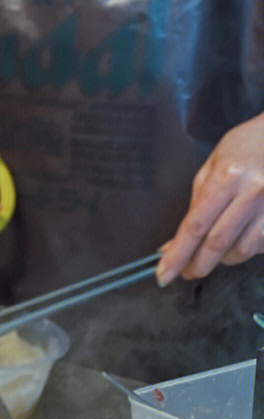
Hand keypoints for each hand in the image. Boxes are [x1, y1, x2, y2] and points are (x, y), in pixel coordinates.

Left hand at [156, 114, 263, 283]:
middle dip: (197, 264)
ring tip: (213, 251)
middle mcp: (252, 193)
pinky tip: (239, 238)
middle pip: (217, 242)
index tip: (165, 272)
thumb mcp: (214, 163)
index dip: (178, 254)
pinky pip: (260, 246)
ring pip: (242, 250)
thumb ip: (198, 200)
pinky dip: (245, 249)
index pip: (196, 225)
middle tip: (186, 272)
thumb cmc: (247, 145)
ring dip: (223, 258)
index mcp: (228, 176)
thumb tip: (178, 238)